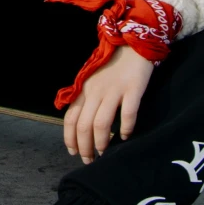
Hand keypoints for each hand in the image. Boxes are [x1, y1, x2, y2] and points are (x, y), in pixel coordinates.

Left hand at [63, 44, 153, 163]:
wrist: (133, 44)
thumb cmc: (113, 65)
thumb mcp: (92, 80)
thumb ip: (85, 98)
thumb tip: (79, 124)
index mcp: (84, 89)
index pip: (70, 118)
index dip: (70, 138)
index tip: (73, 152)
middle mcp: (96, 91)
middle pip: (84, 125)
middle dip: (84, 147)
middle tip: (90, 160)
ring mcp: (114, 90)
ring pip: (101, 123)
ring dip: (101, 143)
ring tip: (105, 153)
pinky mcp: (133, 89)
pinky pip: (127, 113)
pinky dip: (125, 128)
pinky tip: (125, 136)